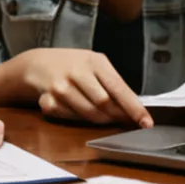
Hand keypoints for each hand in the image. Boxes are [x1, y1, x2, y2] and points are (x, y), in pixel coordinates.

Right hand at [19, 48, 152, 126]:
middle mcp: (76, 72)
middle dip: (115, 115)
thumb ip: (112, 82)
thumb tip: (132, 107)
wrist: (38, 63)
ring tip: (97, 112)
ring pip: (88, 114)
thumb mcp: (94, 64)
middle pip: (104, 104)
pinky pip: (70, 118)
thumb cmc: (72, 64)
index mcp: (93, 61)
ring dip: (98, 119)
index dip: (134, 108)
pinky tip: (74, 106)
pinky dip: (76, 118)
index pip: (119, 88)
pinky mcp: (48, 101)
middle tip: (121, 119)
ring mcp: (61, 87)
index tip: (146, 122)